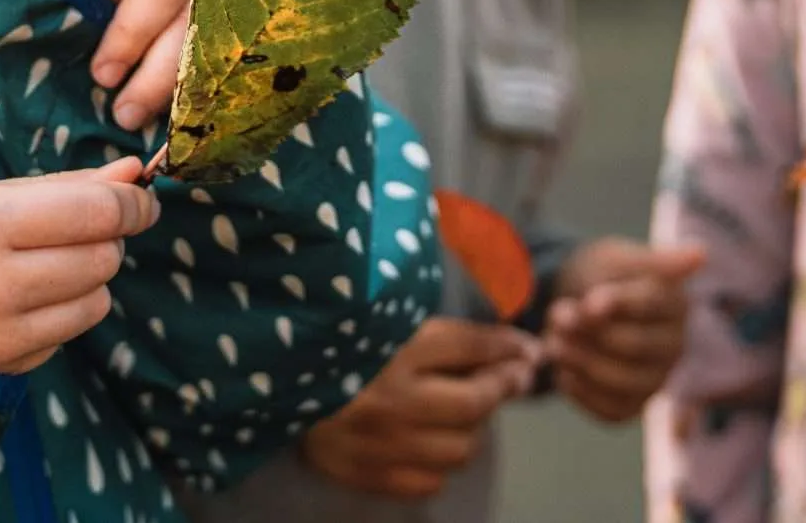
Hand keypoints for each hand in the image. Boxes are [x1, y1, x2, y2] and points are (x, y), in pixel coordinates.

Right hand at [0, 157, 157, 373]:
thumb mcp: (4, 194)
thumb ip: (74, 185)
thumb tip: (134, 173)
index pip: (93, 212)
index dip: (132, 204)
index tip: (143, 201)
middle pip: (101, 257)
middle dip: (107, 239)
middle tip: (82, 232)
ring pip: (97, 299)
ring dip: (91, 277)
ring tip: (53, 264)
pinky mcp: (3, 362)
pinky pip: (73, 331)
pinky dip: (69, 310)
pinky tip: (34, 297)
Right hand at [300, 316, 540, 498]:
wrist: (276, 383)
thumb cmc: (342, 345)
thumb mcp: (395, 325)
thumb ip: (453, 336)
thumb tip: (521, 348)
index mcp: (393, 348)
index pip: (471, 346)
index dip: (508, 349)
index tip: (529, 352)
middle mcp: (392, 398)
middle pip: (475, 403)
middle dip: (499, 390)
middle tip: (504, 381)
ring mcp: (381, 444)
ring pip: (461, 449)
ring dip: (471, 429)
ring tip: (460, 412)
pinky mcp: (368, 475)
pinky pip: (431, 481)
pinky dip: (439, 463)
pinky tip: (429, 442)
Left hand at [542, 237, 703, 420]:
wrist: (577, 302)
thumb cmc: (602, 276)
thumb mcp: (618, 257)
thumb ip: (650, 262)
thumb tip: (700, 254)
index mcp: (676, 304)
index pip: (650, 304)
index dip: (617, 304)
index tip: (589, 301)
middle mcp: (673, 347)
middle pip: (635, 346)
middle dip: (591, 333)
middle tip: (558, 318)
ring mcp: (655, 379)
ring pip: (623, 383)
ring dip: (581, 363)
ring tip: (553, 343)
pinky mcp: (632, 406)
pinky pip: (610, 411)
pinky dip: (581, 393)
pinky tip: (563, 371)